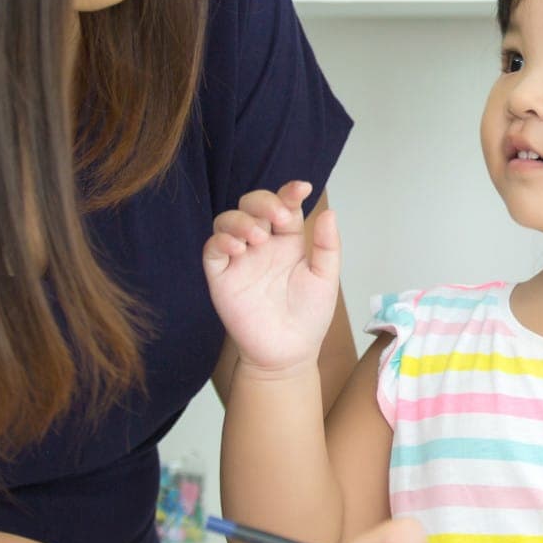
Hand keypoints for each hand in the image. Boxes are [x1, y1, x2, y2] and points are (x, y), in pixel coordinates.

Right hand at [202, 181, 339, 377]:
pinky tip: (238, 248)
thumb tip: (329, 213)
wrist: (288, 353)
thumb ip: (327, 246)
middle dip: (263, 202)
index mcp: (288, 240)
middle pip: (252, 205)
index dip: (289, 192)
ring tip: (258, 236)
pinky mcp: (221, 276)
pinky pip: (212, 249)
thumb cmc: (308, 317)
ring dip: (241, 220)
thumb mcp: (325, 279)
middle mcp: (262, 244)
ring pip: (228, 221)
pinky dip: (221, 241)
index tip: (302, 189)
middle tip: (279, 217)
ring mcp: (240, 258)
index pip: (284, 205)